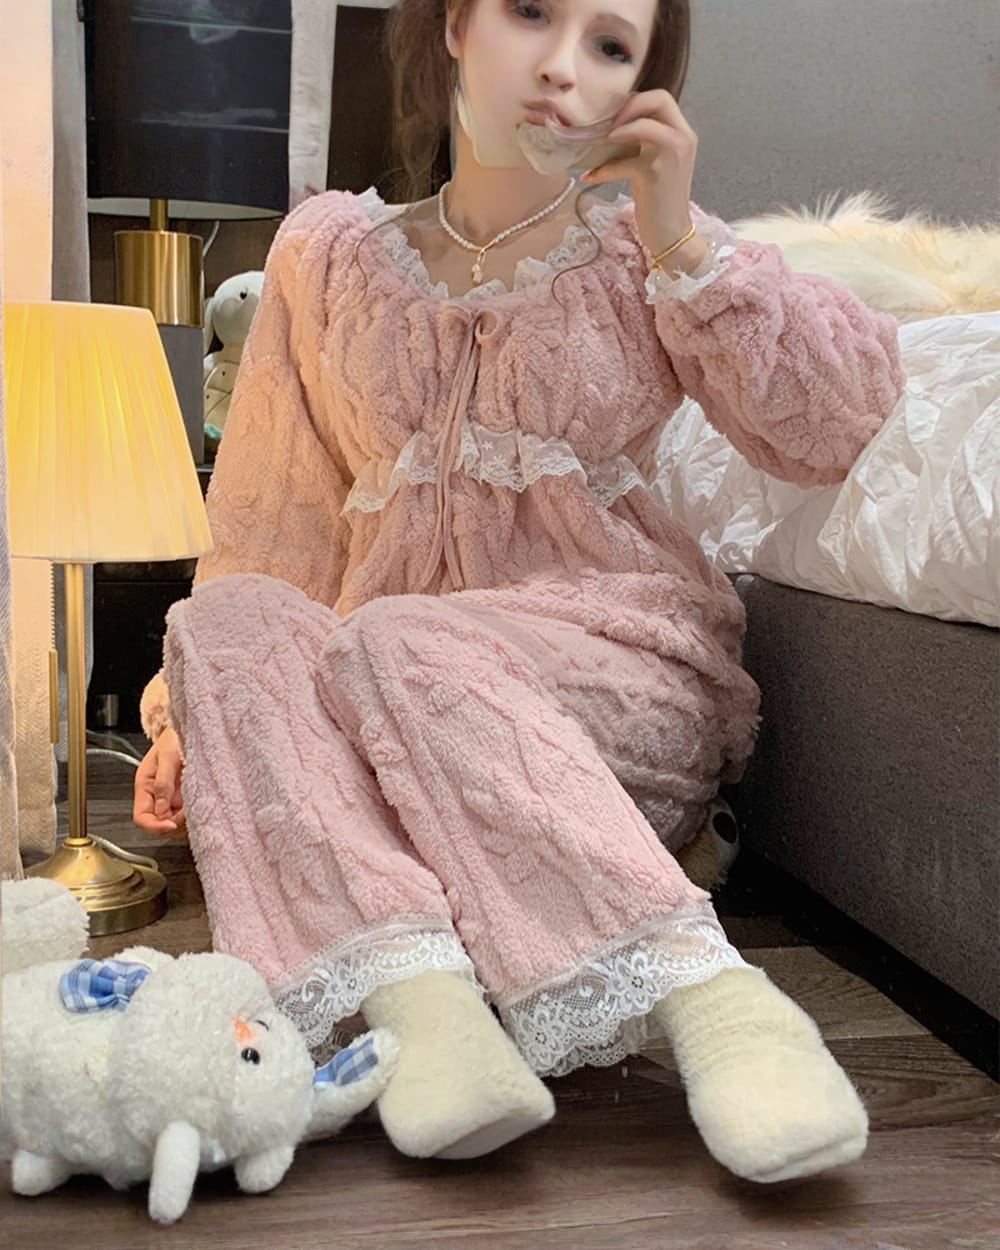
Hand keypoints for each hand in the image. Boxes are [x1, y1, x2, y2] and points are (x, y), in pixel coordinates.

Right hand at [133, 728, 186, 836]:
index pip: (141, 817)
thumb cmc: (175, 737)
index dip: (154, 826)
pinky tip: (202, 804)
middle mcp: (156, 794)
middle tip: (188, 815)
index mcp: (145, 785)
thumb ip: (163, 782)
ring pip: (173, 821)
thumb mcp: (168, 756)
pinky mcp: (185, 796)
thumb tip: (161, 808)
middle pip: (158, 823)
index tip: (171, 825)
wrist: (189, 728)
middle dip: (172, 824)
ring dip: (184, 820)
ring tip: (196, 806)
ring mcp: (171, 796)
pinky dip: (193, 814)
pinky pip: (186, 813)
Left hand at [580, 89, 708, 271]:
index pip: (663, 98)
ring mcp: (670, 155)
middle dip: (629, 107)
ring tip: (605, 142)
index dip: (637, 101)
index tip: (619, 116)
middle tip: (611, 125)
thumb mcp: (657, 162)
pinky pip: (621, 162)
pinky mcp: (652, 174)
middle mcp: (682, 139)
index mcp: (684, 134)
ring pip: (642, 124)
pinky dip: (602, 169)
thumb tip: (611, 125)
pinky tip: (590, 176)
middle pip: (659, 99)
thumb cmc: (660, 199)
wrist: (671, 233)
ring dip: (619, 129)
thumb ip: (645, 140)